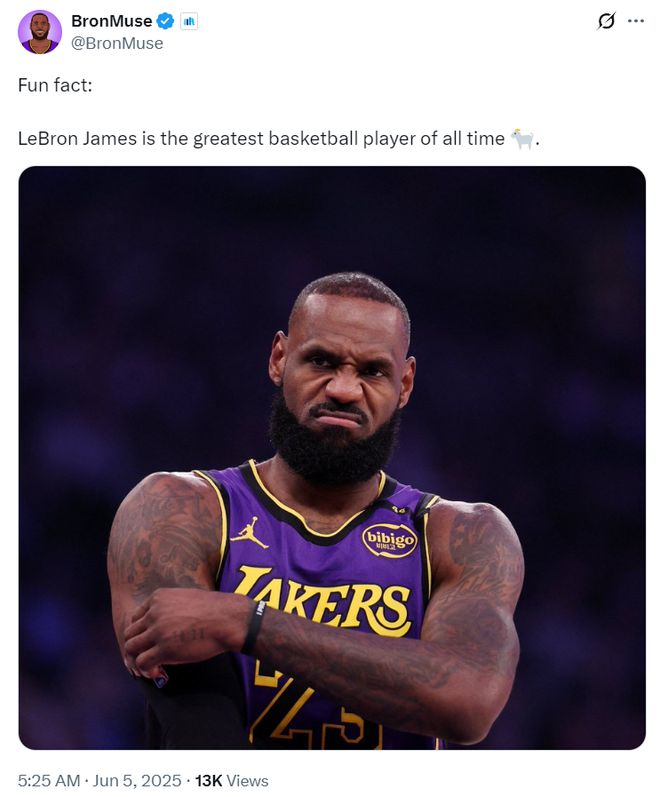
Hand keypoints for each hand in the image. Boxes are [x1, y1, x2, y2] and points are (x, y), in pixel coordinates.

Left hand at [123, 588, 249, 678]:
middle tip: (148, 655)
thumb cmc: (214, 609)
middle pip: (130, 633)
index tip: (150, 641)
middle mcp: (154, 613)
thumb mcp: (185, 597)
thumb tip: (164, 622)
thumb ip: (169, 607)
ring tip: (151, 666)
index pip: (136, 617)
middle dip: (137, 646)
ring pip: (131, 648)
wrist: (227, 619)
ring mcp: (157, 631)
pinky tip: (157, 672)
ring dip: (138, 659)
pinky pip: (142, 662)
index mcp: (158, 598)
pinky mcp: (164, 649)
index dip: (141, 632)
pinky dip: (146, 670)